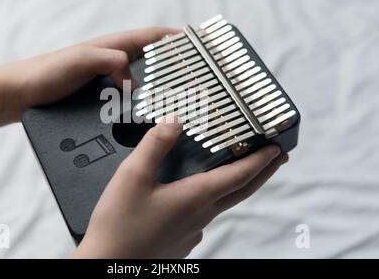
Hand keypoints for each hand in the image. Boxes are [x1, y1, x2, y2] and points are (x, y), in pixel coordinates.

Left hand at [5, 27, 178, 118]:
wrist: (23, 94)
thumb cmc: (48, 71)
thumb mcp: (82, 60)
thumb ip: (109, 61)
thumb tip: (134, 81)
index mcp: (113, 46)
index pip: (151, 37)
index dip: (174, 39)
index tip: (196, 46)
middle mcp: (114, 61)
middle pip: (151, 61)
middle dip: (172, 67)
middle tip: (193, 80)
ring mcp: (108, 80)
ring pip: (141, 83)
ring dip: (157, 90)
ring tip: (176, 102)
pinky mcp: (101, 97)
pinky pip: (127, 99)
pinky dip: (140, 105)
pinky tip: (146, 118)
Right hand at [73, 116, 287, 258]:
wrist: (109, 264)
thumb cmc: (120, 225)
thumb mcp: (133, 176)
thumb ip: (155, 145)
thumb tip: (174, 121)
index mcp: (195, 198)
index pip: (239, 176)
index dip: (261, 160)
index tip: (277, 148)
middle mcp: (201, 217)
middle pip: (240, 192)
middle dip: (262, 172)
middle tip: (277, 158)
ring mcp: (192, 232)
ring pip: (221, 204)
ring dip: (234, 185)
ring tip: (233, 170)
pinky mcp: (180, 242)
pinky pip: (202, 216)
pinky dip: (208, 200)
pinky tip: (190, 196)